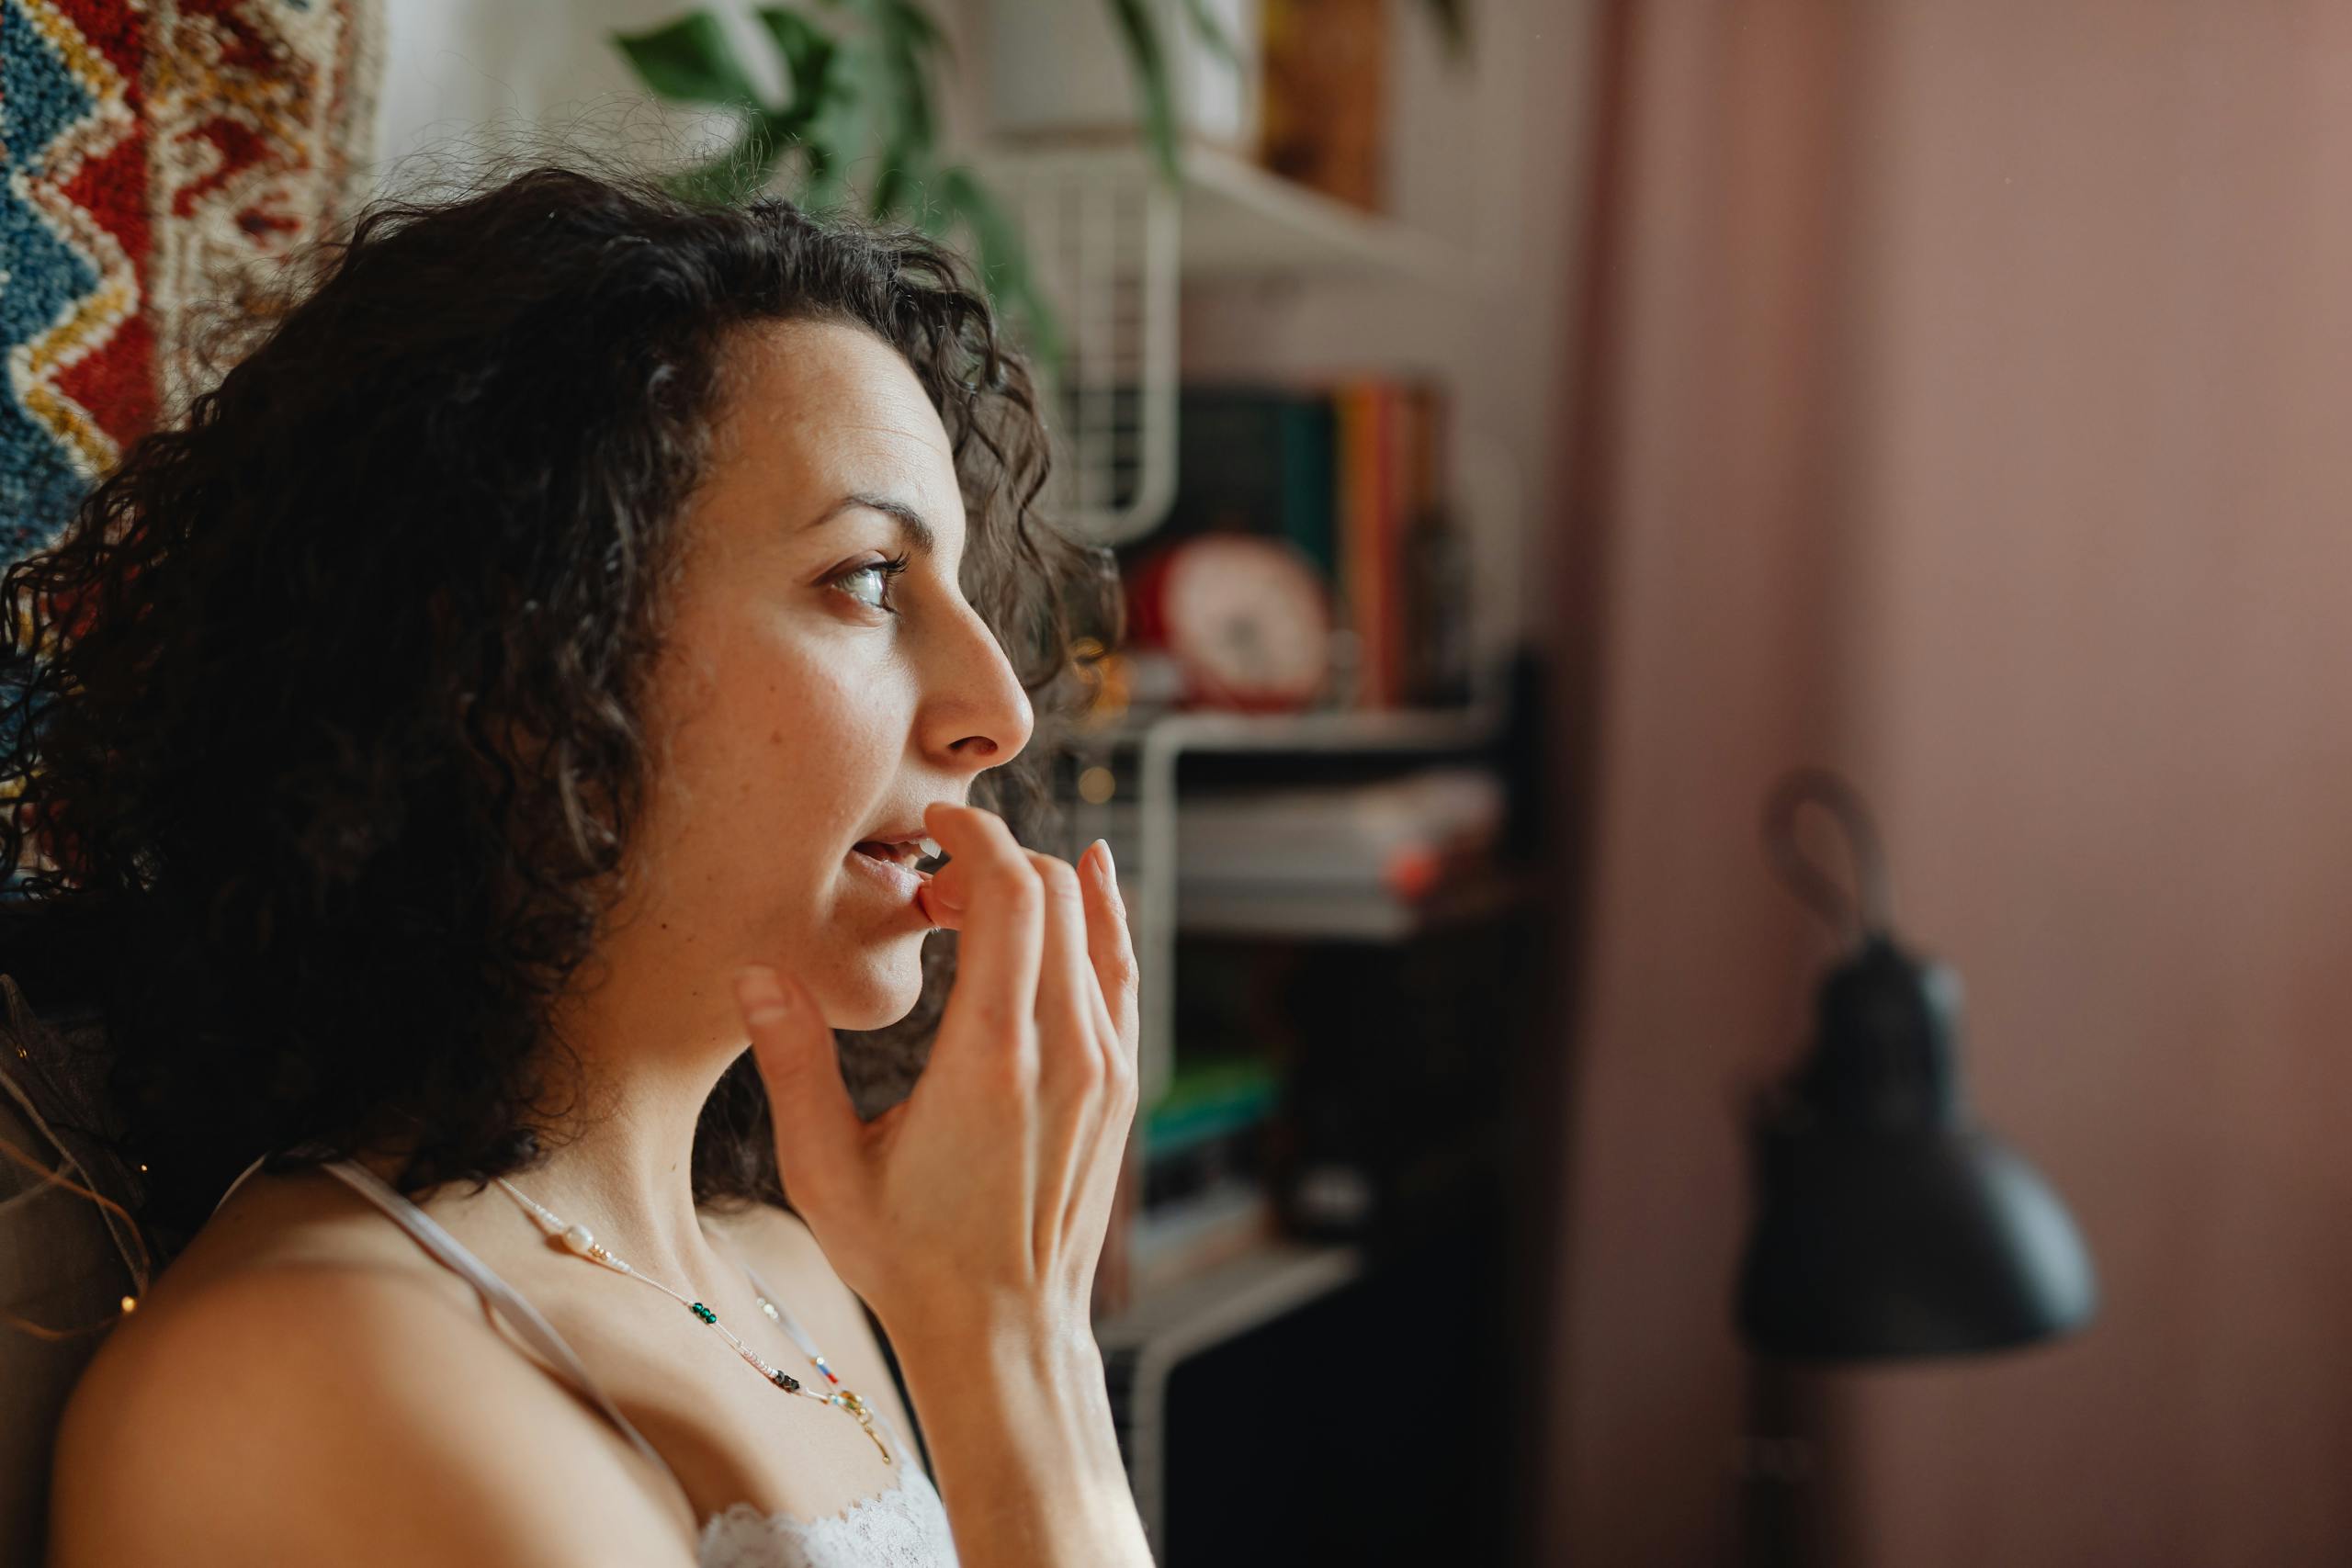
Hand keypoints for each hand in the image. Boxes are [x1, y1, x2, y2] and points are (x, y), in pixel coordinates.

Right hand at [734, 802, 1140, 1348]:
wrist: (1003, 1332)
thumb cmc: (908, 1258)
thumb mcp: (823, 1169)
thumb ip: (792, 1063)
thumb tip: (755, 974)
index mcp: (990, 1060)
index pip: (1010, 896)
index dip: (975, 837)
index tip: (934, 825)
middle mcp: (1064, 1052)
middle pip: (1053, 895)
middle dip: (994, 861)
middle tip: (930, 891)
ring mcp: (1103, 1067)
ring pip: (1093, 926)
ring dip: (1038, 889)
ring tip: (971, 904)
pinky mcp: (1118, 1085)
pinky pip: (1121, 970)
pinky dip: (1104, 915)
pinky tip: (1089, 879)